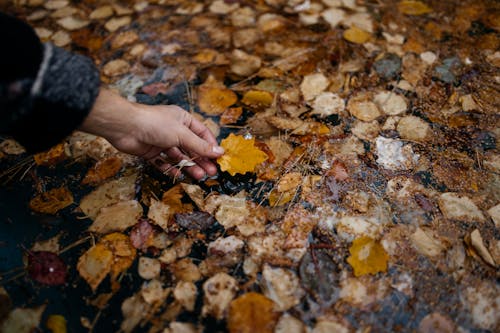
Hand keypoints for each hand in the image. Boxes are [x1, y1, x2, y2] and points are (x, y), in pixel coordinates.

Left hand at [79, 89, 223, 179]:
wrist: (125, 127)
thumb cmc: (155, 123)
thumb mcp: (182, 134)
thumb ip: (200, 146)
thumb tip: (219, 152)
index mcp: (183, 119)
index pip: (202, 134)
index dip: (210, 146)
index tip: (219, 159)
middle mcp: (173, 130)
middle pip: (192, 147)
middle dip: (201, 159)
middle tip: (211, 172)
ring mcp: (162, 141)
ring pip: (179, 156)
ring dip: (189, 166)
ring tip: (199, 176)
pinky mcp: (151, 152)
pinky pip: (164, 162)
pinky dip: (172, 168)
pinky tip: (180, 174)